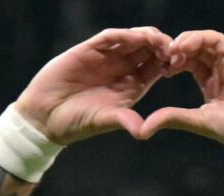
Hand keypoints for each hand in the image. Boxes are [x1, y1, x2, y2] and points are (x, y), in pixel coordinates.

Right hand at [15, 27, 171, 144]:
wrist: (44, 116)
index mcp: (131, 86)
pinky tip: (135, 36)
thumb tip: (144, 132)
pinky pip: (110, 37)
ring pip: (132, 39)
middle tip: (173, 47)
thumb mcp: (104, 121)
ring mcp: (105, 58)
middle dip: (162, 46)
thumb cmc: (76, 123)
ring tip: (158, 40)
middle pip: (148, 50)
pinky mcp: (88, 50)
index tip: (179, 62)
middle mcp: (121, 69)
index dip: (168, 63)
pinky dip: (123, 35)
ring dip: (146, 37)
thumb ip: (124, 121)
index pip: (155, 68)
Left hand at [137, 31, 223, 158]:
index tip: (156, 70)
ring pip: (202, 41)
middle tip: (160, 58)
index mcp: (209, 83)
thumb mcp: (199, 121)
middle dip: (174, 50)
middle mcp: (219, 70)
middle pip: (192, 49)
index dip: (169, 62)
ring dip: (183, 42)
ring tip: (170, 52)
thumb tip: (142, 128)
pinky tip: (183, 48)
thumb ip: (173, 117)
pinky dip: (198, 38)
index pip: (185, 63)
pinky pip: (215, 39)